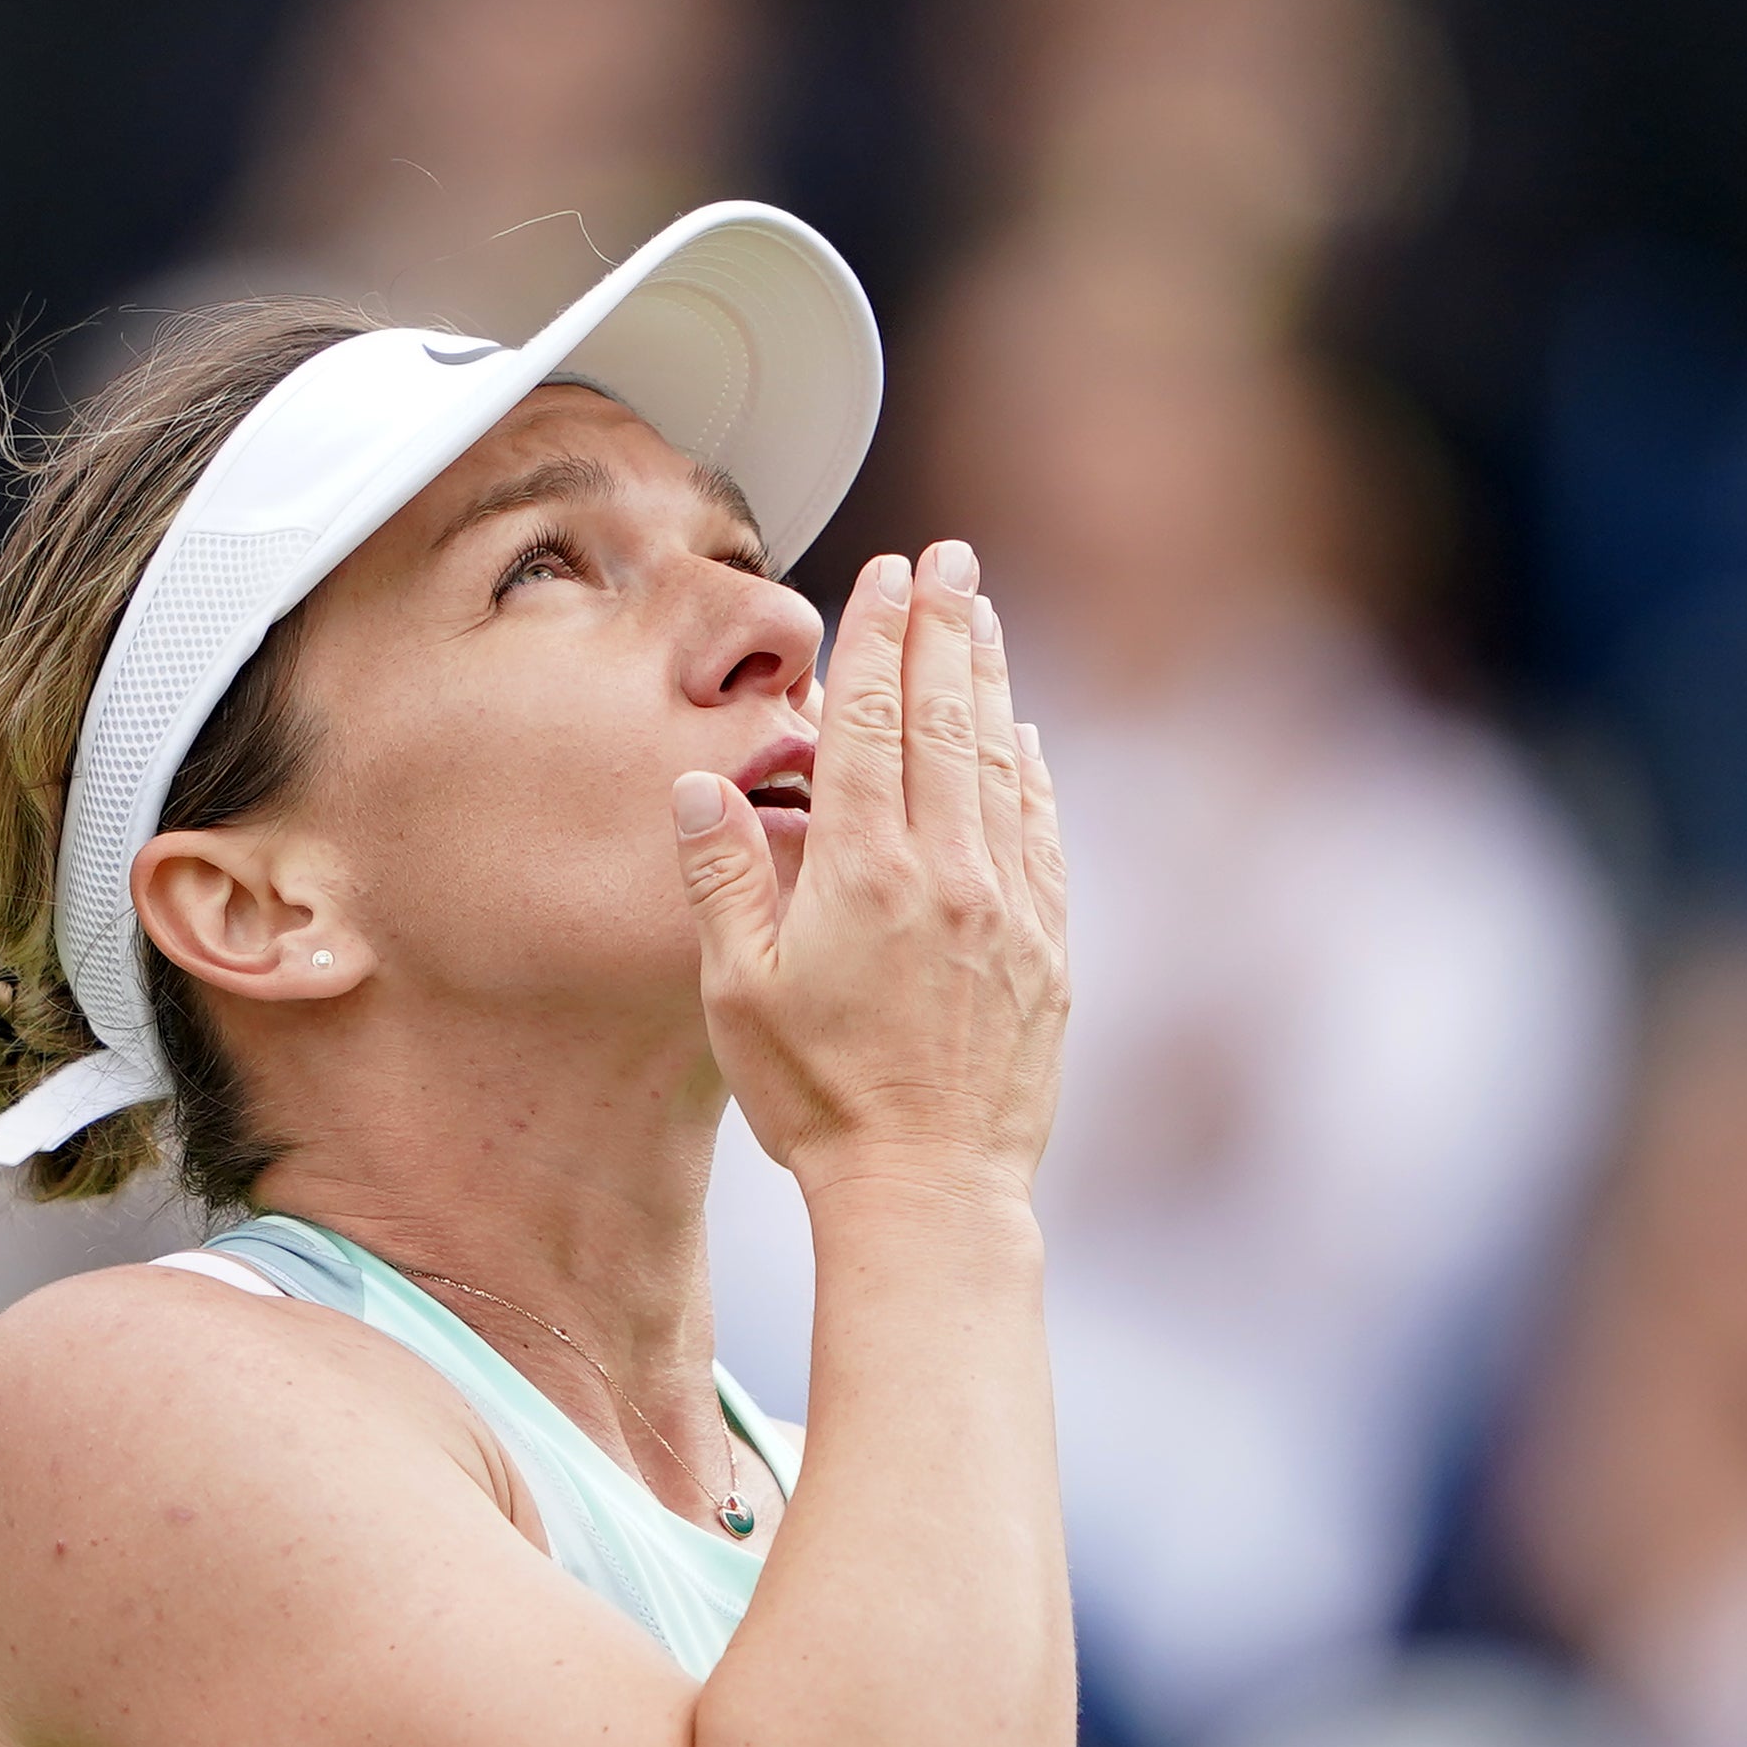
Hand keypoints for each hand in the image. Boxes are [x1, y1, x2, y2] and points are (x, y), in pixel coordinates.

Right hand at [675, 537, 1068, 1202]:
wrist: (929, 1189)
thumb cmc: (817, 1100)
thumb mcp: (737, 994)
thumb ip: (722, 879)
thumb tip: (699, 780)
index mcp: (862, 874)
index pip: (870, 724)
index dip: (877, 640)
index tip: (885, 572)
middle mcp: (945, 873)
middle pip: (945, 721)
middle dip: (944, 628)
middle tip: (949, 556)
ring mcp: (1006, 908)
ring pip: (1001, 764)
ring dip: (991, 680)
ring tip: (984, 613)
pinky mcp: (1047, 950)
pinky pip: (1041, 833)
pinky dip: (1032, 771)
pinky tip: (1025, 735)